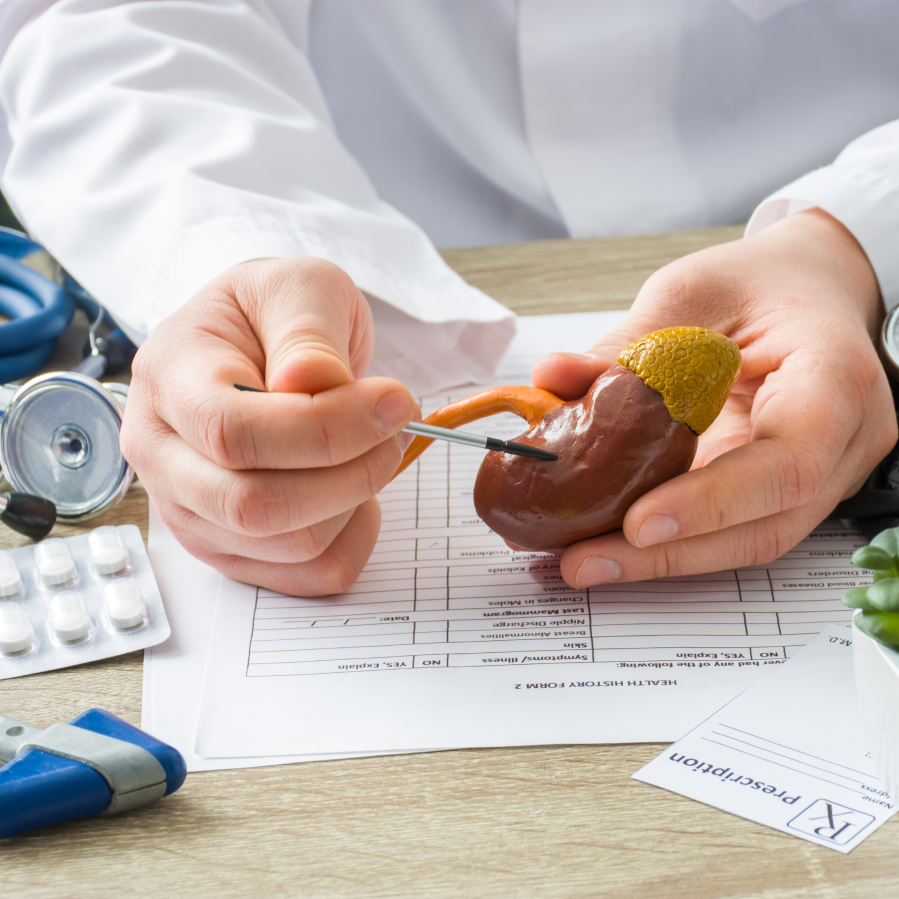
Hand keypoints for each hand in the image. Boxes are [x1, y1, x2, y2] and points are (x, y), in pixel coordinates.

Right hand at [120, 257, 416, 594]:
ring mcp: (193, 511)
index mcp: (170, 380)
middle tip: (394, 429)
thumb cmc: (273, 314)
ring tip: (374, 447)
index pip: (232, 432)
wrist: (258, 344)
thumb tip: (314, 382)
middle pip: (253, 506)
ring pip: (289, 545)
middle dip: (349, 473)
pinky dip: (354, 537)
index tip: (392, 403)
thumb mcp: (297, 288)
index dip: (324, 430)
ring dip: (357, 499)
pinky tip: (357, 490)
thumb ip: (306, 331)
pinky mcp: (232, 548)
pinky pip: (307, 575)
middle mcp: (163, 456)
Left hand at [531, 209, 896, 586]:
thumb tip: (553, 378)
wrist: (812, 289)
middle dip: (670, 554)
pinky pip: (735, 529)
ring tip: (586, 561)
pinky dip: (675, 544)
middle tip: (584, 560)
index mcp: (834, 378)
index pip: (788, 461)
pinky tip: (615, 544)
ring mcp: (824, 474)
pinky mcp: (787, 490)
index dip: (713, 503)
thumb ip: (629, 343)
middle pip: (766, 523)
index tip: (638, 523)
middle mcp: (844, 440)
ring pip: (750, 540)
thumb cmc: (763, 284)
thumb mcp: (693, 293)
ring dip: (665, 561)